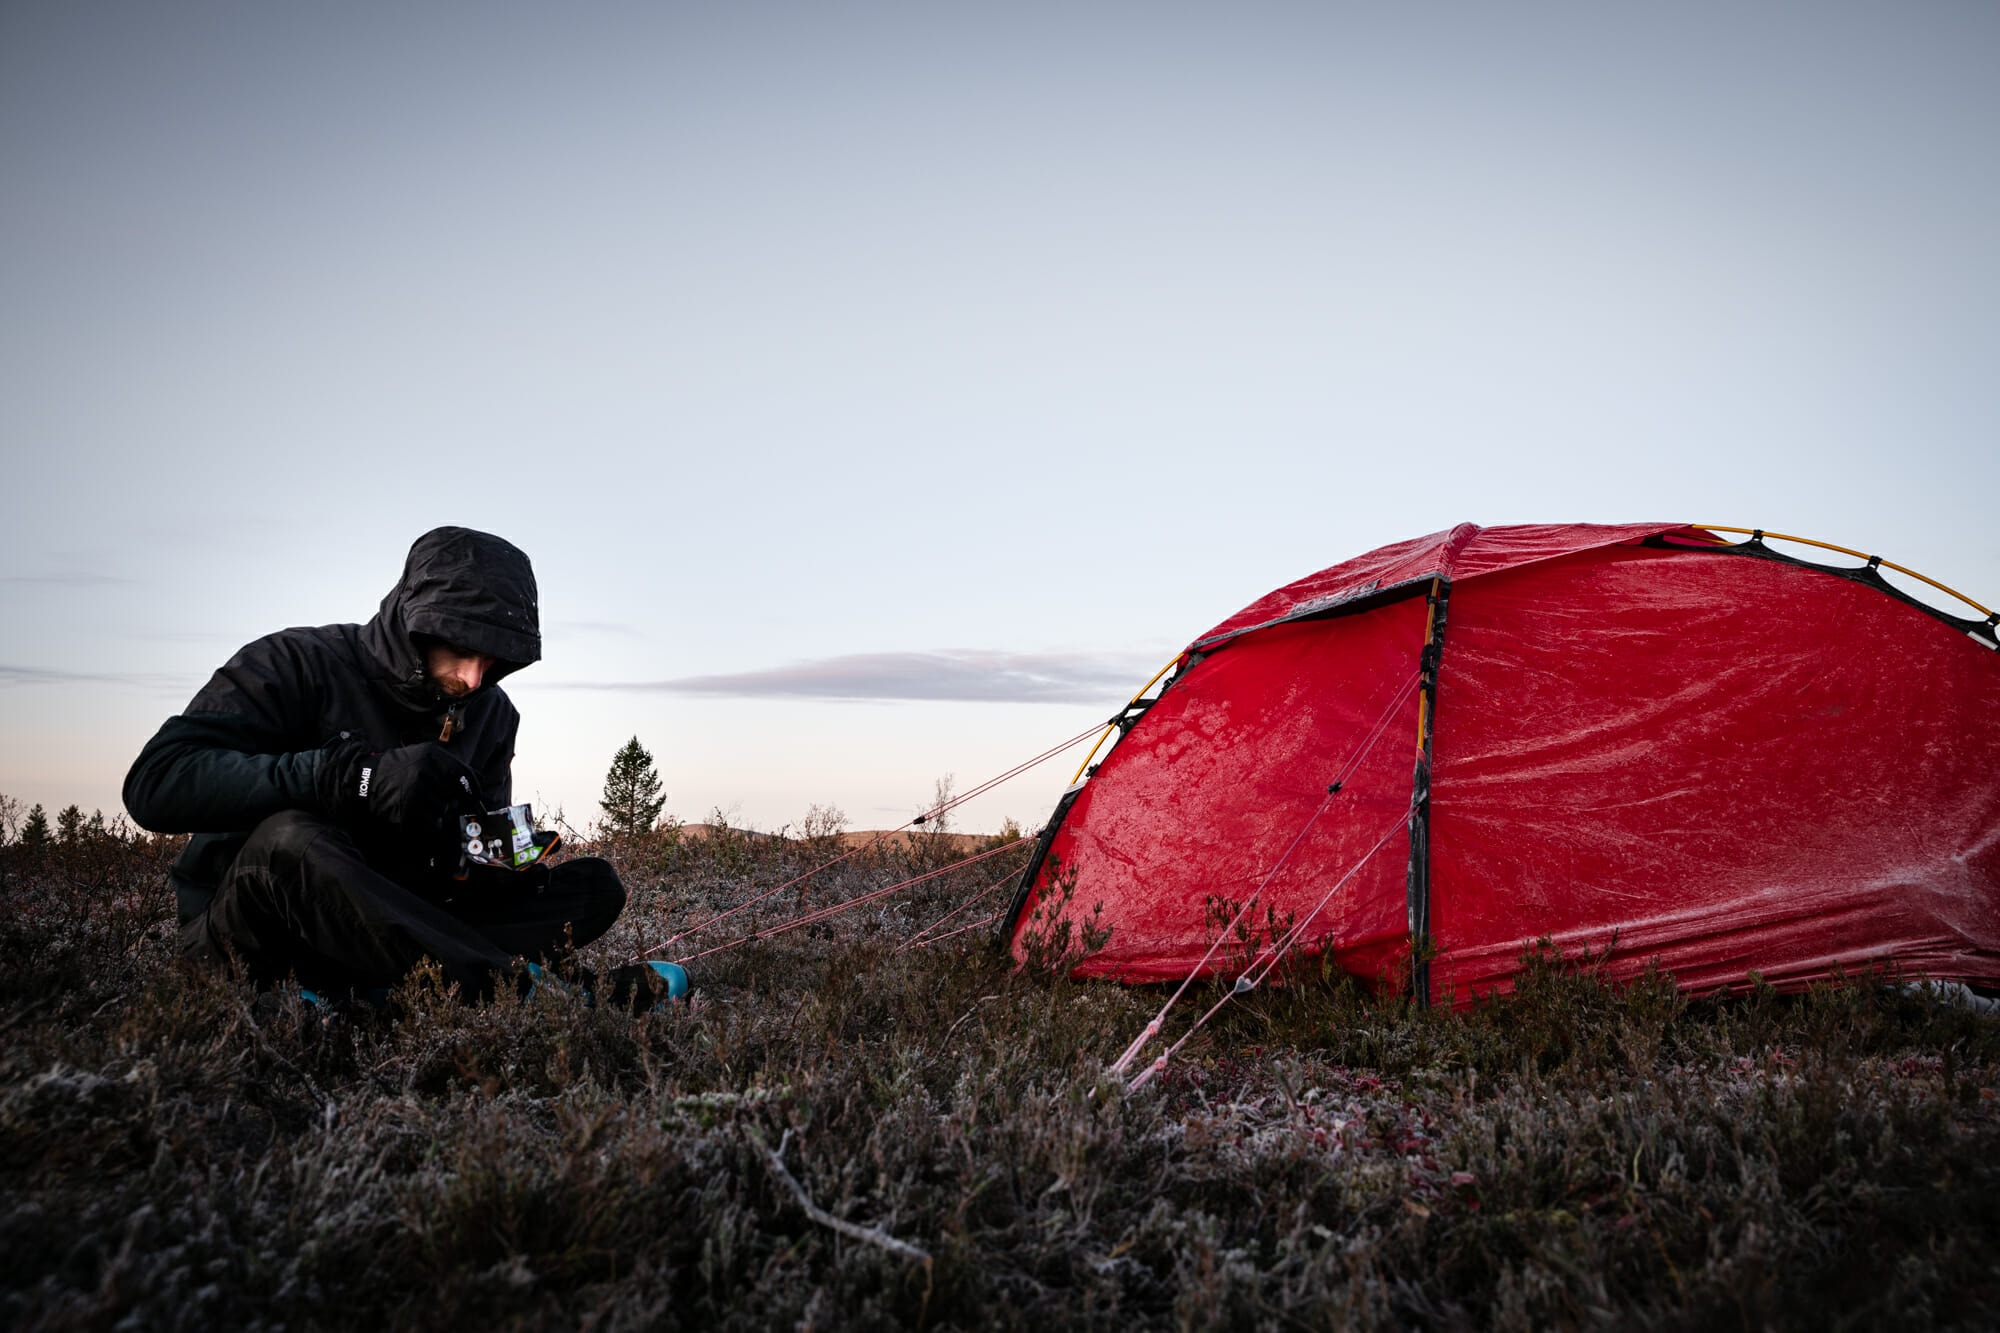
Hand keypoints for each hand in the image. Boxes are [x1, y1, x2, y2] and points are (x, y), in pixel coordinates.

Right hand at [319, 739, 480, 832]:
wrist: (366, 780)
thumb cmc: (397, 767)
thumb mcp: (424, 755)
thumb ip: (449, 766)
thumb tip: (475, 784)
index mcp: (432, 758)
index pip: (466, 777)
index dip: (473, 790)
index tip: (474, 798)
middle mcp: (426, 775)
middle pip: (456, 797)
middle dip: (452, 802)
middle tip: (440, 800)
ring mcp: (416, 795)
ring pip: (444, 811)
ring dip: (438, 812)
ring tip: (422, 804)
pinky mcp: (408, 813)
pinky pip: (432, 825)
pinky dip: (430, 824)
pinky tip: (419, 815)